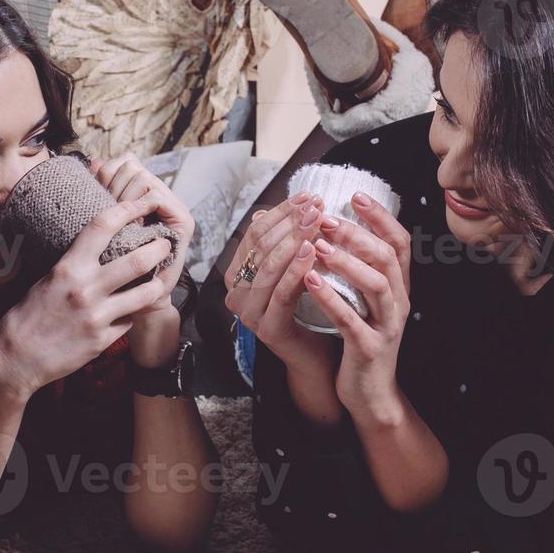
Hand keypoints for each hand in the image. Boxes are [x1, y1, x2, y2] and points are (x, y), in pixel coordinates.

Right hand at [0, 197, 171, 396]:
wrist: (15, 357)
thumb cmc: (27, 315)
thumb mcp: (47, 279)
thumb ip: (75, 264)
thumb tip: (98, 248)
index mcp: (68, 268)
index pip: (102, 227)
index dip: (128, 209)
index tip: (144, 203)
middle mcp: (85, 289)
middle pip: (137, 260)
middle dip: (159, 248)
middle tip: (166, 243)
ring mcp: (97, 316)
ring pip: (145, 293)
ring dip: (158, 283)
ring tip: (161, 277)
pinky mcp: (103, 340)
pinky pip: (130, 320)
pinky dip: (132, 313)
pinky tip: (130, 309)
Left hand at [89, 153, 192, 317]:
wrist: (135, 301)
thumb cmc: (113, 268)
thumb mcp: (101, 228)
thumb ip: (100, 194)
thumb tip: (94, 161)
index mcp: (141, 194)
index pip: (125, 162)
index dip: (106, 172)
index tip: (95, 193)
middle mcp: (160, 196)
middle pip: (132, 166)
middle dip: (114, 185)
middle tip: (107, 211)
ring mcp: (173, 207)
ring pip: (143, 178)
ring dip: (125, 198)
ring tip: (119, 220)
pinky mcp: (183, 221)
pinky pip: (156, 197)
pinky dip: (139, 207)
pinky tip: (131, 225)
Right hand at [224, 191, 338, 375]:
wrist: (316, 356)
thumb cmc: (307, 309)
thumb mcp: (292, 269)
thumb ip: (281, 245)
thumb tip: (265, 210)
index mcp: (237, 276)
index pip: (255, 234)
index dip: (280, 212)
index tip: (307, 196)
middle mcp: (236, 294)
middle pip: (260, 247)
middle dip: (290, 222)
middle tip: (315, 205)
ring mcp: (248, 313)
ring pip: (269, 267)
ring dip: (294, 240)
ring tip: (317, 221)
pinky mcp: (267, 329)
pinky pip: (282, 292)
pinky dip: (297, 269)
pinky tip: (313, 251)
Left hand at [303, 192, 412, 412]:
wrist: (370, 393)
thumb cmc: (360, 340)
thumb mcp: (365, 301)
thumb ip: (359, 269)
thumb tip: (334, 230)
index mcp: (398, 287)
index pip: (399, 242)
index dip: (380, 217)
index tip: (355, 195)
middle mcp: (399, 302)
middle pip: (387, 257)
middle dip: (356, 234)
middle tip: (324, 219)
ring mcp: (388, 325)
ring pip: (376, 284)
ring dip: (346, 261)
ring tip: (317, 245)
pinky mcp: (370, 348)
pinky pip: (352, 320)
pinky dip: (332, 299)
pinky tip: (310, 281)